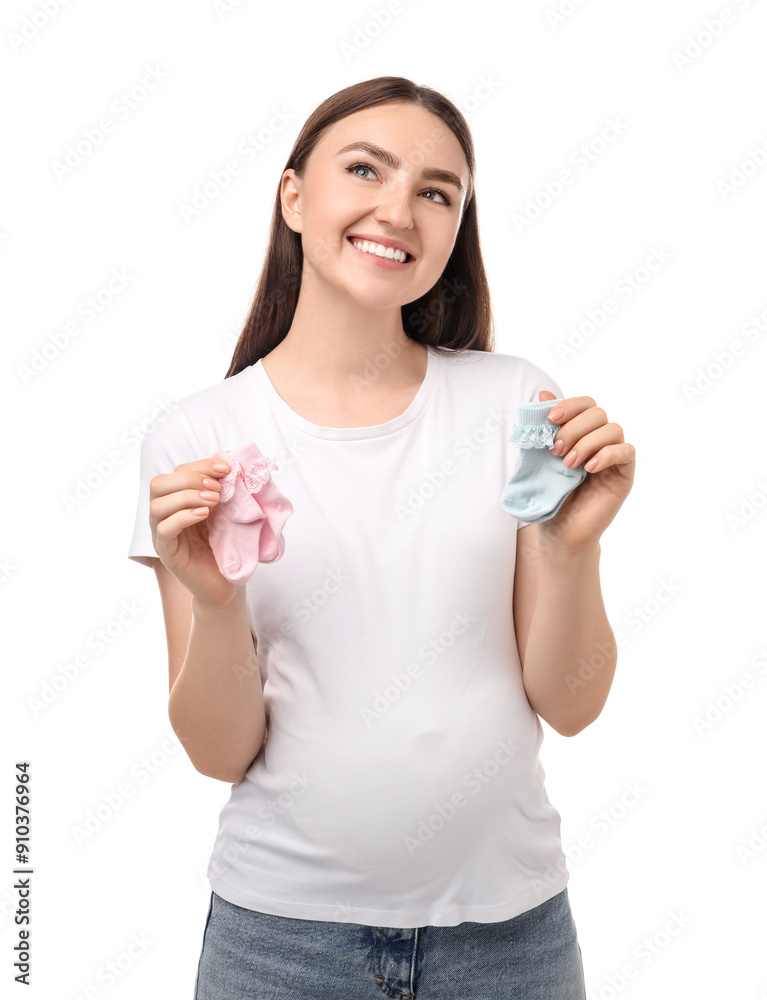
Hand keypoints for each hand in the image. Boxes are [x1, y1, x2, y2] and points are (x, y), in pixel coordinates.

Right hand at [149, 457, 240, 607]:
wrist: (226, 582)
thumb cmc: (226, 546)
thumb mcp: (226, 512)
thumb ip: (223, 490)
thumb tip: (228, 463)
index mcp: (178, 502)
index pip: (176, 472)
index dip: (200, 465)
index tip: (225, 468)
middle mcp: (165, 515)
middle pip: (158, 484)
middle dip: (189, 479)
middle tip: (216, 488)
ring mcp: (162, 535)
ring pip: (157, 505)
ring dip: (187, 497)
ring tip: (214, 502)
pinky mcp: (167, 553)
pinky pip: (163, 529)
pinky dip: (183, 517)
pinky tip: (203, 515)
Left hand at [536, 390, 634, 551]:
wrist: (559, 531)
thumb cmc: (549, 494)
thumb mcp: (540, 459)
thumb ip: (543, 429)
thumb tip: (542, 394)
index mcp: (581, 432)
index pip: (585, 404)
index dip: (569, 405)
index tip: (550, 419)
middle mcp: (600, 440)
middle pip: (598, 413)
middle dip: (574, 428)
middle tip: (555, 450)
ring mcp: (614, 456)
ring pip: (613, 429)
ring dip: (587, 442)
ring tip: (568, 464)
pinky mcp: (625, 474)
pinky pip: (626, 452)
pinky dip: (607, 455)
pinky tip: (589, 468)